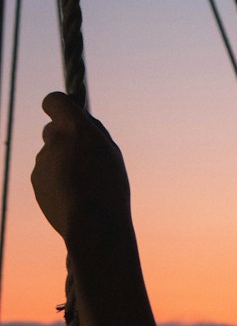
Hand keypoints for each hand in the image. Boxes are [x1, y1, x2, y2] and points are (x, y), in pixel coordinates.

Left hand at [31, 92, 131, 245]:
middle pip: (51, 130)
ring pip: (51, 155)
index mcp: (74, 128)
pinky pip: (46, 174)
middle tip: (84, 157)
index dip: (60, 105)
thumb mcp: (112, 153)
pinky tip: (74, 197)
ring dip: (63, 163)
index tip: (68, 113)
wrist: (92, 225)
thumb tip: (81, 119)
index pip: (54, 100)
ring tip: (84, 185)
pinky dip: (57, 181)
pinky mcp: (36, 182)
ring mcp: (41, 162)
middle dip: (64, 139)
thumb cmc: (109, 188)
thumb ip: (93, 131)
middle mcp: (52, 141)